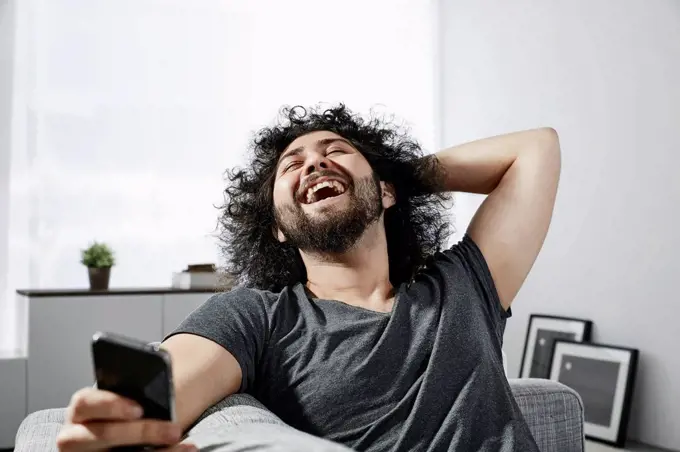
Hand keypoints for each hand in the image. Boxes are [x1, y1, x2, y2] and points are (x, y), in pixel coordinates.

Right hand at [56, 387, 196, 451]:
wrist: (126, 430)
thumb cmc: (126, 409)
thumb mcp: (127, 398)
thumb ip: (135, 393)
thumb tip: (160, 388)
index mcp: (82, 409)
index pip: (85, 402)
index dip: (111, 404)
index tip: (140, 408)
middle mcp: (77, 435)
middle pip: (101, 434)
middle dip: (139, 432)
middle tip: (173, 429)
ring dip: (156, 451)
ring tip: (181, 440)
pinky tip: (184, 449)